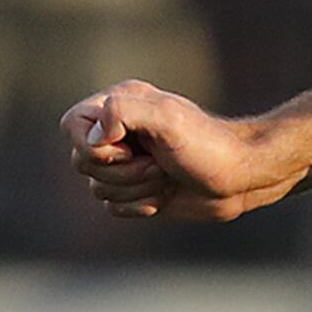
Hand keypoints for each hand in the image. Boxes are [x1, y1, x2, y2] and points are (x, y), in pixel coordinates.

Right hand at [59, 82, 311, 222]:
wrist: (240, 178)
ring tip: (165, 176)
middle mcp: (116, 132)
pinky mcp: (134, 191)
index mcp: (118, 105)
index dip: (93, 146)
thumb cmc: (208, 146)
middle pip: (81, 162)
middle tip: (158, 163)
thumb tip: (95, 136)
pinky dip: (138, 206)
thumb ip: (124, 112)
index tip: (128, 148)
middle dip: (123, 172)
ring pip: (97, 188)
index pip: (71, 126)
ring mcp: (124, 162)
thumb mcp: (168, 120)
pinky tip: (165, 195)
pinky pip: (112, 207)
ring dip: (135, 190)